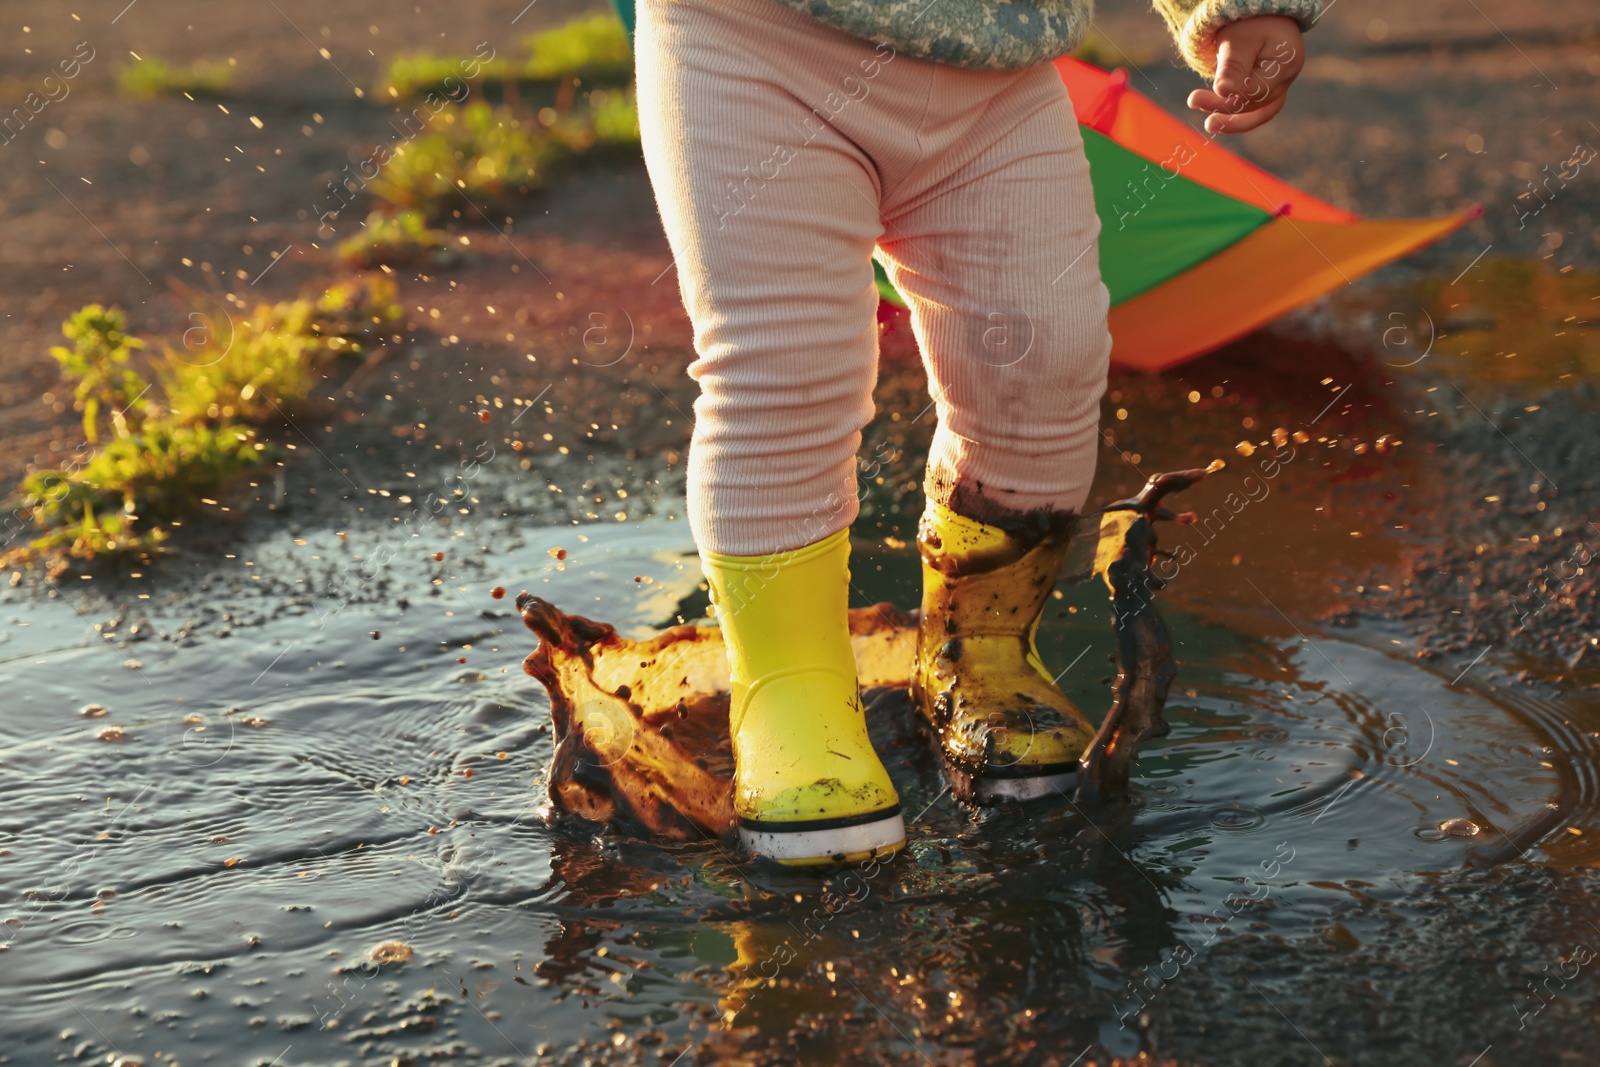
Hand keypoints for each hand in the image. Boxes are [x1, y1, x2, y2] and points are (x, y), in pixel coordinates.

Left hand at [1186, 15, 1304, 134]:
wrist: (1259, 15)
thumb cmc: (1250, 23)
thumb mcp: (1238, 40)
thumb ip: (1232, 67)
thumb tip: (1223, 92)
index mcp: (1285, 64)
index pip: (1252, 92)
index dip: (1224, 100)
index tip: (1194, 99)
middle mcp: (1287, 79)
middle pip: (1254, 103)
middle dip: (1222, 106)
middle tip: (1193, 101)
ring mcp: (1280, 86)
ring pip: (1257, 112)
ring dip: (1231, 119)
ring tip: (1208, 123)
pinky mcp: (1268, 90)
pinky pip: (1256, 111)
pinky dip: (1237, 116)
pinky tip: (1217, 120)